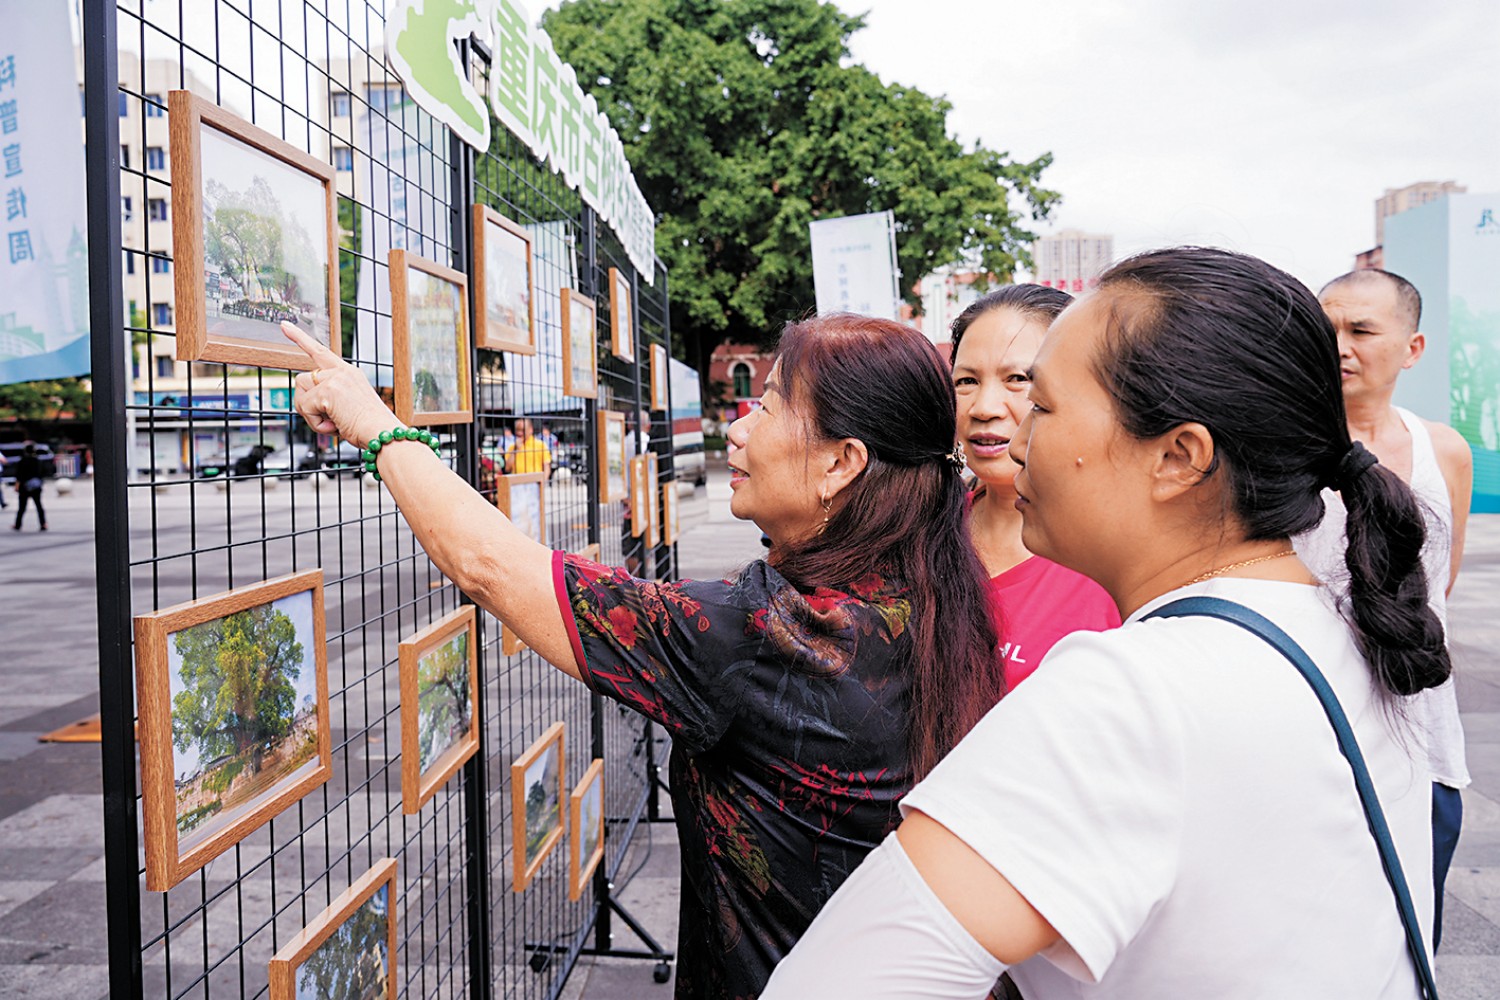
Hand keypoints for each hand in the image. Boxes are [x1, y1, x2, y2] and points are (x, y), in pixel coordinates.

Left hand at [283, 322, 396, 447]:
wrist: (382, 434)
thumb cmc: (369, 427)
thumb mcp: (348, 405)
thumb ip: (329, 396)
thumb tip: (306, 401)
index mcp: (348, 373)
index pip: (320, 351)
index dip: (300, 338)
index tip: (284, 325)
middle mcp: (342, 371)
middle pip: (302, 380)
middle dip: (307, 403)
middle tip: (328, 419)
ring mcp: (334, 379)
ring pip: (300, 392)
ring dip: (310, 413)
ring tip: (332, 422)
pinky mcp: (328, 391)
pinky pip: (305, 407)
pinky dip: (315, 423)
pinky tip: (334, 426)